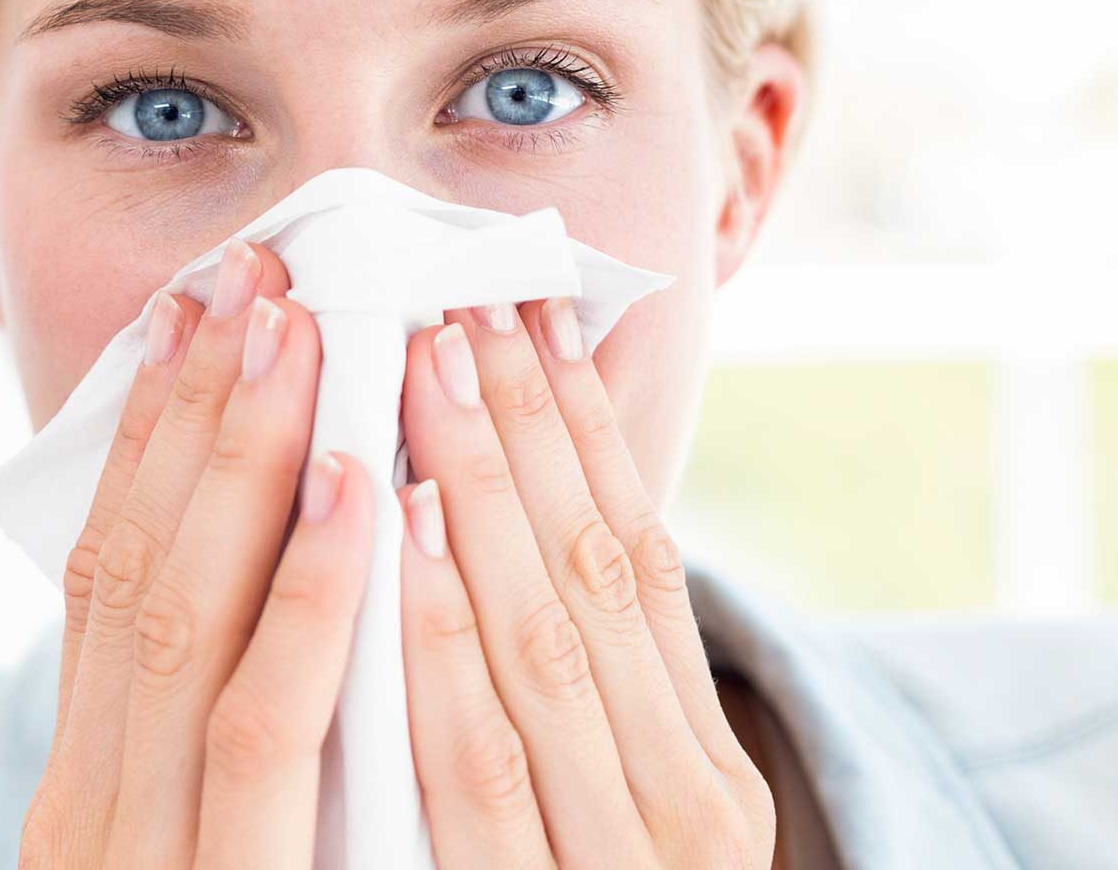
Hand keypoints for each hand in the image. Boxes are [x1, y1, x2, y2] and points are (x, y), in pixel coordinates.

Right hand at [21, 237, 374, 869]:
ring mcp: (149, 858)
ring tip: (300, 332)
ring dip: (244, 459)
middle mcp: (93, 816)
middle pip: (137, 574)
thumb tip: (279, 573)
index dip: (144, 443)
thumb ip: (222, 744)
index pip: (103, 584)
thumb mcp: (203, 852)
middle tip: (254, 278)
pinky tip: (361, 491)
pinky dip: (313, 598)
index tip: (188, 322)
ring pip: (189, 624)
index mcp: (88, 799)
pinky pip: (265, 730)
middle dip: (196, 414)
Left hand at [398, 298, 775, 867]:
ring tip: (428, 368)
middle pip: (596, 577)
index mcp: (713, 779)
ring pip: (544, 641)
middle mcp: (687, 809)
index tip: (542, 317)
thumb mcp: (633, 835)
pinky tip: (404, 528)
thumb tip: (515, 544)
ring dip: (480, 486)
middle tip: (467, 303)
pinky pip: (479, 756)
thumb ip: (595, 719)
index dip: (591, 437)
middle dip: (526, 427)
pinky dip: (440, 631)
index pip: (648, 566)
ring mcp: (619, 859)